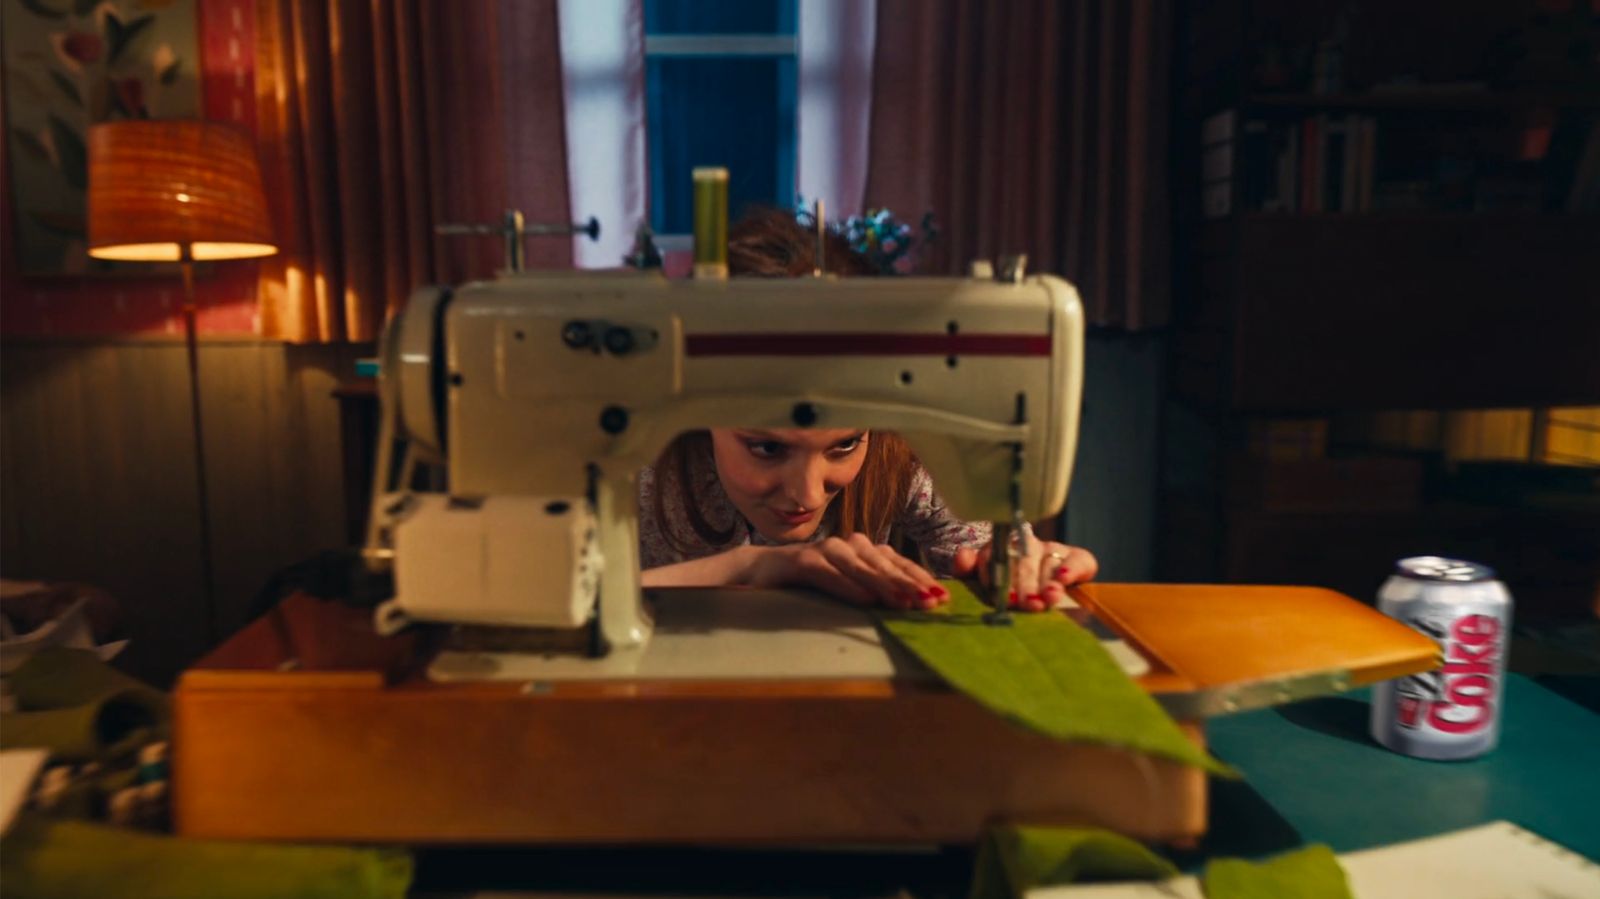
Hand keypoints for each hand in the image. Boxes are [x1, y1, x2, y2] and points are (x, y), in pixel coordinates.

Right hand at [737, 534, 949, 610]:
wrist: (757, 573)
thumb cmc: (806, 585)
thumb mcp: (845, 588)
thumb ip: (872, 592)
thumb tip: (910, 607)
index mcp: (861, 552)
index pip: (897, 563)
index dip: (920, 578)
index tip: (941, 597)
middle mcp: (847, 547)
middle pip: (885, 564)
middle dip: (910, 583)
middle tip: (930, 601)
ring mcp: (825, 552)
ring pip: (861, 567)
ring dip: (885, 585)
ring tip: (905, 601)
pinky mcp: (802, 561)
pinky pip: (829, 574)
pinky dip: (848, 586)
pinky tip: (865, 600)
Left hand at [951, 539, 1097, 611]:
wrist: (1041, 590)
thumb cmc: (1003, 585)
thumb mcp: (981, 578)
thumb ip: (968, 568)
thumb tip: (963, 556)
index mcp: (1000, 549)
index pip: (992, 555)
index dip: (994, 574)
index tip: (1001, 595)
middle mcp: (1027, 546)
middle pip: (1023, 563)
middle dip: (1025, 585)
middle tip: (1027, 603)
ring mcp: (1052, 550)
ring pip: (1048, 563)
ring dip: (1048, 581)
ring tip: (1049, 597)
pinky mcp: (1077, 557)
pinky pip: (1079, 559)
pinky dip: (1073, 568)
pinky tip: (1065, 579)